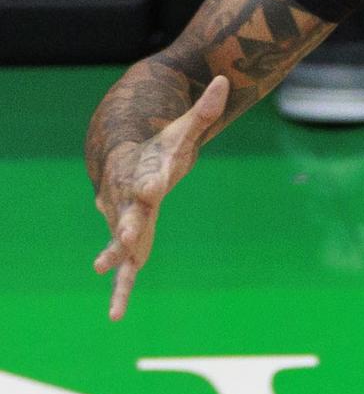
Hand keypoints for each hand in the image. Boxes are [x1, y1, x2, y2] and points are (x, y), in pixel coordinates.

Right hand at [92, 77, 227, 320]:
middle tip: (125, 237)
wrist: (124, 163)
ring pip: (120, 245)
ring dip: (115, 259)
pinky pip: (126, 268)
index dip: (150, 183)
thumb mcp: (185, 129)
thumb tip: (228, 78)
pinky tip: (116, 315)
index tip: (152, 188)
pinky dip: (121, 289)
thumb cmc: (160, 148)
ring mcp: (127, 223)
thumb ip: (205, 108)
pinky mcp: (131, 241)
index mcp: (145, 175)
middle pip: (128, 214)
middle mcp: (130, 201)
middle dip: (127, 226)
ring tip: (105, 272)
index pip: (147, 178)